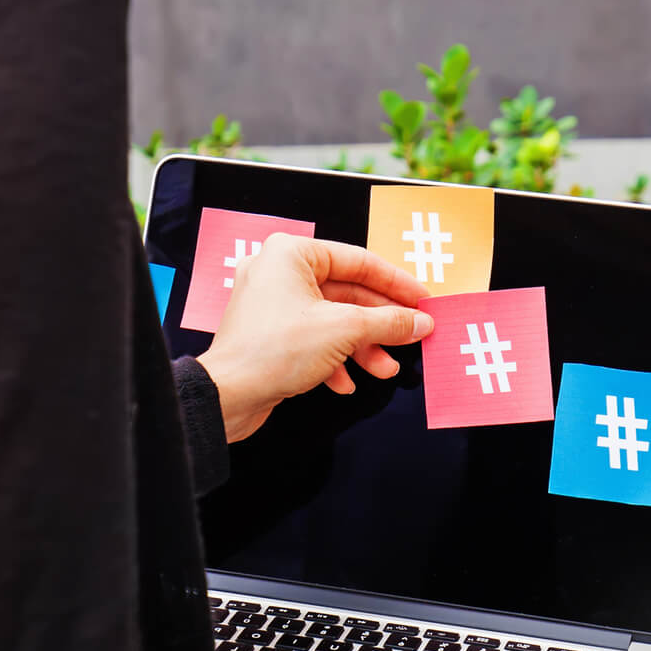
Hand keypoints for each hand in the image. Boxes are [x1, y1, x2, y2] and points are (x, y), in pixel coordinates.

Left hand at [196, 233, 432, 441]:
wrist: (228, 396)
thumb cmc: (273, 351)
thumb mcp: (345, 330)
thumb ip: (389, 322)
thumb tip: (420, 321)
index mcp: (292, 254)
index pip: (359, 261)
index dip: (396, 283)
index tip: (422, 301)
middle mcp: (279, 273)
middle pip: (348, 293)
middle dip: (381, 323)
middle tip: (412, 336)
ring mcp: (273, 304)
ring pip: (334, 319)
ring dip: (363, 346)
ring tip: (385, 368)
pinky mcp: (271, 334)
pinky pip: (315, 338)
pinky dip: (335, 358)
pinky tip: (345, 382)